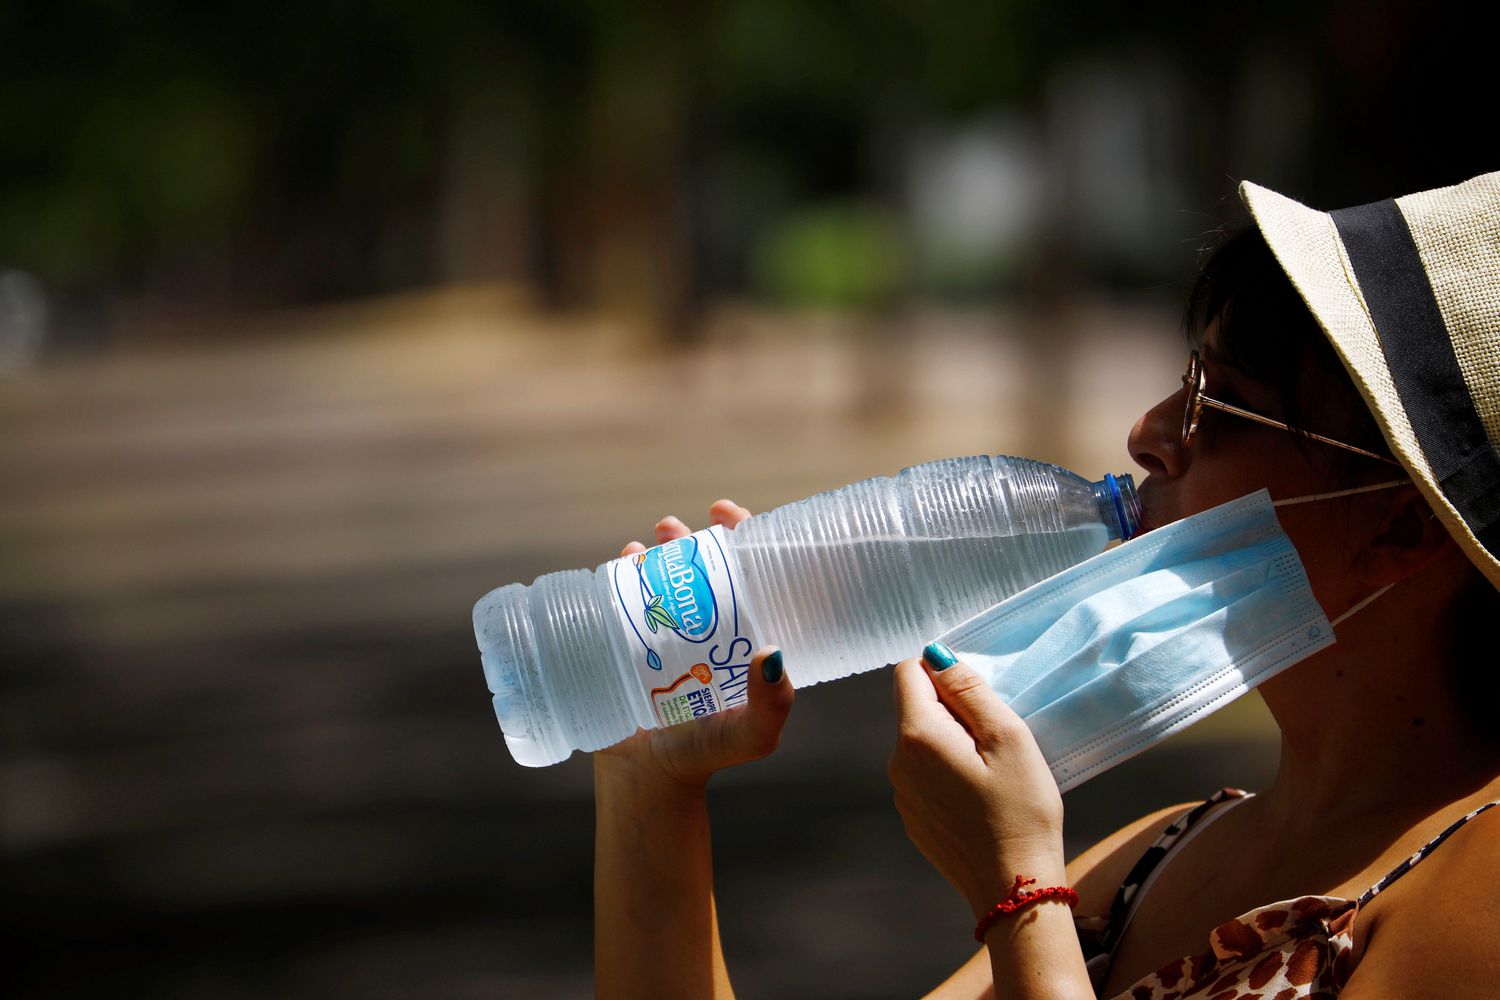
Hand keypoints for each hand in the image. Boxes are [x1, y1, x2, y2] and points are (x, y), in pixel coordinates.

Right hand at [596, 500, 794, 791]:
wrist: (647, 779)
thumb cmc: (707, 755)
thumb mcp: (751, 735)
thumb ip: (771, 705)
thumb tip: (774, 653)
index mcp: (744, 638)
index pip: (751, 576)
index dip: (745, 537)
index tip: (730, 515)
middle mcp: (708, 628)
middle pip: (703, 568)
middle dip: (692, 538)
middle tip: (677, 529)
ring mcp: (667, 634)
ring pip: (663, 577)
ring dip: (657, 548)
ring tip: (650, 540)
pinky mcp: (630, 643)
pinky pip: (624, 598)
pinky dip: (621, 574)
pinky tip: (621, 562)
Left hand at [887, 644, 1065, 919]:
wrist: (1013, 888)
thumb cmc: (1020, 811)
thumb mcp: (1008, 737)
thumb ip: (969, 689)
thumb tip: (936, 656)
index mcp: (918, 737)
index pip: (908, 672)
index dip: (943, 673)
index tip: (977, 699)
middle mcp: (897, 763)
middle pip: (914, 708)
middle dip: (950, 710)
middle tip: (993, 741)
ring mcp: (901, 794)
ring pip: (921, 742)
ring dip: (950, 743)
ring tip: (990, 773)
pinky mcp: (912, 817)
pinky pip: (923, 775)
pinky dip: (947, 773)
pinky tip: (979, 798)